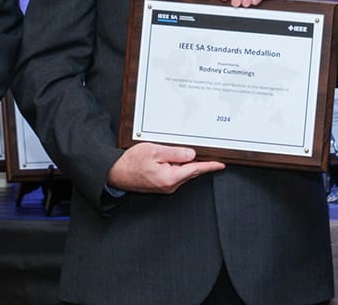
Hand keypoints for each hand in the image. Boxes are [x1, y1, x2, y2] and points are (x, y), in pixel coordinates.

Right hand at [106, 142, 224, 193]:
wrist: (116, 173)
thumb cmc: (132, 162)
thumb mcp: (154, 151)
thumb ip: (175, 153)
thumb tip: (191, 154)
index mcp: (170, 177)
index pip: (195, 169)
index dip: (210, 166)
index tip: (221, 164)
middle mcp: (170, 185)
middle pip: (190, 171)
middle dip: (196, 161)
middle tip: (201, 150)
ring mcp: (166, 187)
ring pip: (182, 172)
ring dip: (183, 163)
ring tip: (172, 152)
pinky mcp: (162, 185)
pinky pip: (175, 174)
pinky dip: (176, 166)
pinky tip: (169, 158)